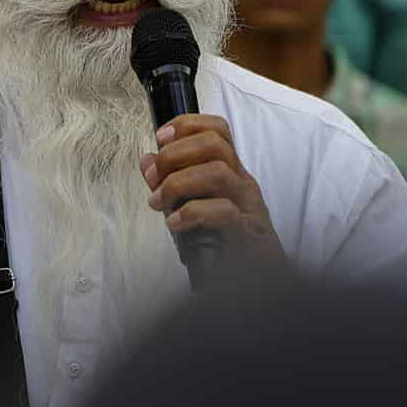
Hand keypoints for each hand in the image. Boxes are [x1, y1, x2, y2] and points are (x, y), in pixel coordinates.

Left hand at [139, 115, 285, 268]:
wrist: (259, 282)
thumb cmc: (226, 244)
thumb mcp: (191, 206)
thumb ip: (170, 182)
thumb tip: (147, 161)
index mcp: (230, 171)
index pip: (216, 130)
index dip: (186, 124)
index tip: (160, 137)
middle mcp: (242, 183)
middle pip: (214, 143)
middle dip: (175, 153)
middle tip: (154, 176)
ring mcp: (248, 206)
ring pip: (217, 172)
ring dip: (178, 183)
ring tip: (159, 202)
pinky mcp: (248, 233)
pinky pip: (224, 210)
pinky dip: (192, 212)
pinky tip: (175, 223)